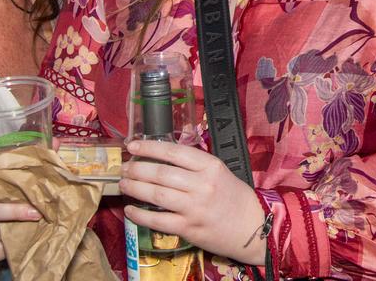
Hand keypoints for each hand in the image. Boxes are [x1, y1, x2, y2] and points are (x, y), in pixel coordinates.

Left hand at [120, 140, 267, 264]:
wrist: (253, 228)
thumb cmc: (234, 198)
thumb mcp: (219, 171)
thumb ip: (194, 162)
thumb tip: (163, 153)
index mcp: (211, 166)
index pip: (173, 152)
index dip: (149, 147)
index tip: (132, 146)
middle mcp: (202, 185)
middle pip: (161, 173)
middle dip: (136, 169)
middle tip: (124, 168)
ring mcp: (195, 208)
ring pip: (156, 194)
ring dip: (135, 188)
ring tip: (123, 184)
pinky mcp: (189, 229)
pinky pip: (158, 220)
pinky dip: (140, 215)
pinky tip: (130, 209)